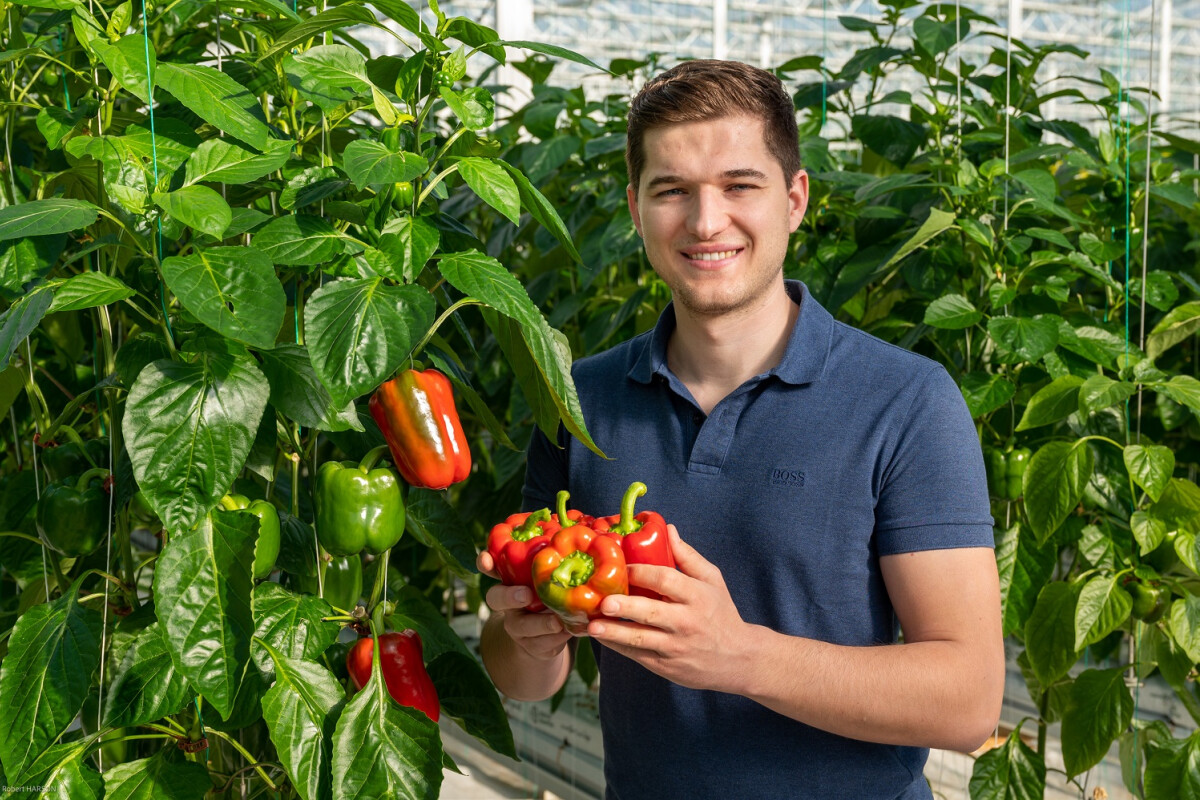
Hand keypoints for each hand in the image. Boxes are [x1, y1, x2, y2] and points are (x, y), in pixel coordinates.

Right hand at [477, 550, 571, 661]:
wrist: (546, 638)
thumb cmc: (550, 595)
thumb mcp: (549, 578)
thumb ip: (554, 563)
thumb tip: (574, 529)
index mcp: (510, 581)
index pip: (491, 569)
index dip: (486, 563)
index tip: (486, 559)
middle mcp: (507, 603)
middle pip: (497, 598)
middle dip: (510, 596)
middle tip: (526, 594)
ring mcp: (517, 626)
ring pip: (522, 626)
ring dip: (540, 623)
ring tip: (558, 621)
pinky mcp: (532, 646)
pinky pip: (541, 644)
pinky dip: (557, 639)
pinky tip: (570, 631)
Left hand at [587, 525, 752, 692]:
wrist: (738, 659)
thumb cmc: (721, 613)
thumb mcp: (712, 581)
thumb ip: (688, 556)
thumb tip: (668, 529)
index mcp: (697, 596)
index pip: (666, 580)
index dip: (642, 573)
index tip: (621, 567)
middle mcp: (686, 622)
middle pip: (651, 612)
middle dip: (626, 607)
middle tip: (604, 602)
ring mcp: (676, 646)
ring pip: (641, 639)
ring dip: (615, 632)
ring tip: (592, 626)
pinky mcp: (667, 666)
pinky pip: (638, 655)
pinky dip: (619, 647)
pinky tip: (602, 637)